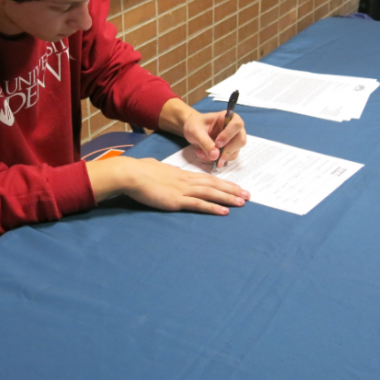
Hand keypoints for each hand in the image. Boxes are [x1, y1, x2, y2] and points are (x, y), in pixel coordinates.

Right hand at [88, 157, 249, 215]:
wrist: (132, 174)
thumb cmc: (139, 171)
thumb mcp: (155, 169)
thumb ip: (163, 172)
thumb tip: (162, 173)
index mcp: (181, 174)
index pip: (207, 178)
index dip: (223, 183)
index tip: (235, 186)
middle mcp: (186, 180)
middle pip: (214, 184)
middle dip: (232, 190)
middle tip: (248, 195)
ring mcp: (183, 190)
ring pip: (211, 193)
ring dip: (228, 198)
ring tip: (242, 202)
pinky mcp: (177, 200)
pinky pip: (199, 204)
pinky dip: (213, 207)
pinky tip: (224, 211)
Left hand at [181, 109, 246, 167]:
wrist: (191, 129)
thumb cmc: (194, 125)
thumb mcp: (196, 132)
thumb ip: (205, 142)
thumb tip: (215, 156)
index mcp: (227, 117)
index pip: (237, 124)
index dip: (229, 135)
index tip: (217, 144)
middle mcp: (234, 128)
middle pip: (240, 140)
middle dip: (227, 151)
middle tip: (213, 157)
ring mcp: (233, 139)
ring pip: (235, 151)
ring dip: (220, 157)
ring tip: (202, 154)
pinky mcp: (230, 149)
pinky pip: (229, 157)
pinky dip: (218, 160)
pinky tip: (206, 156)